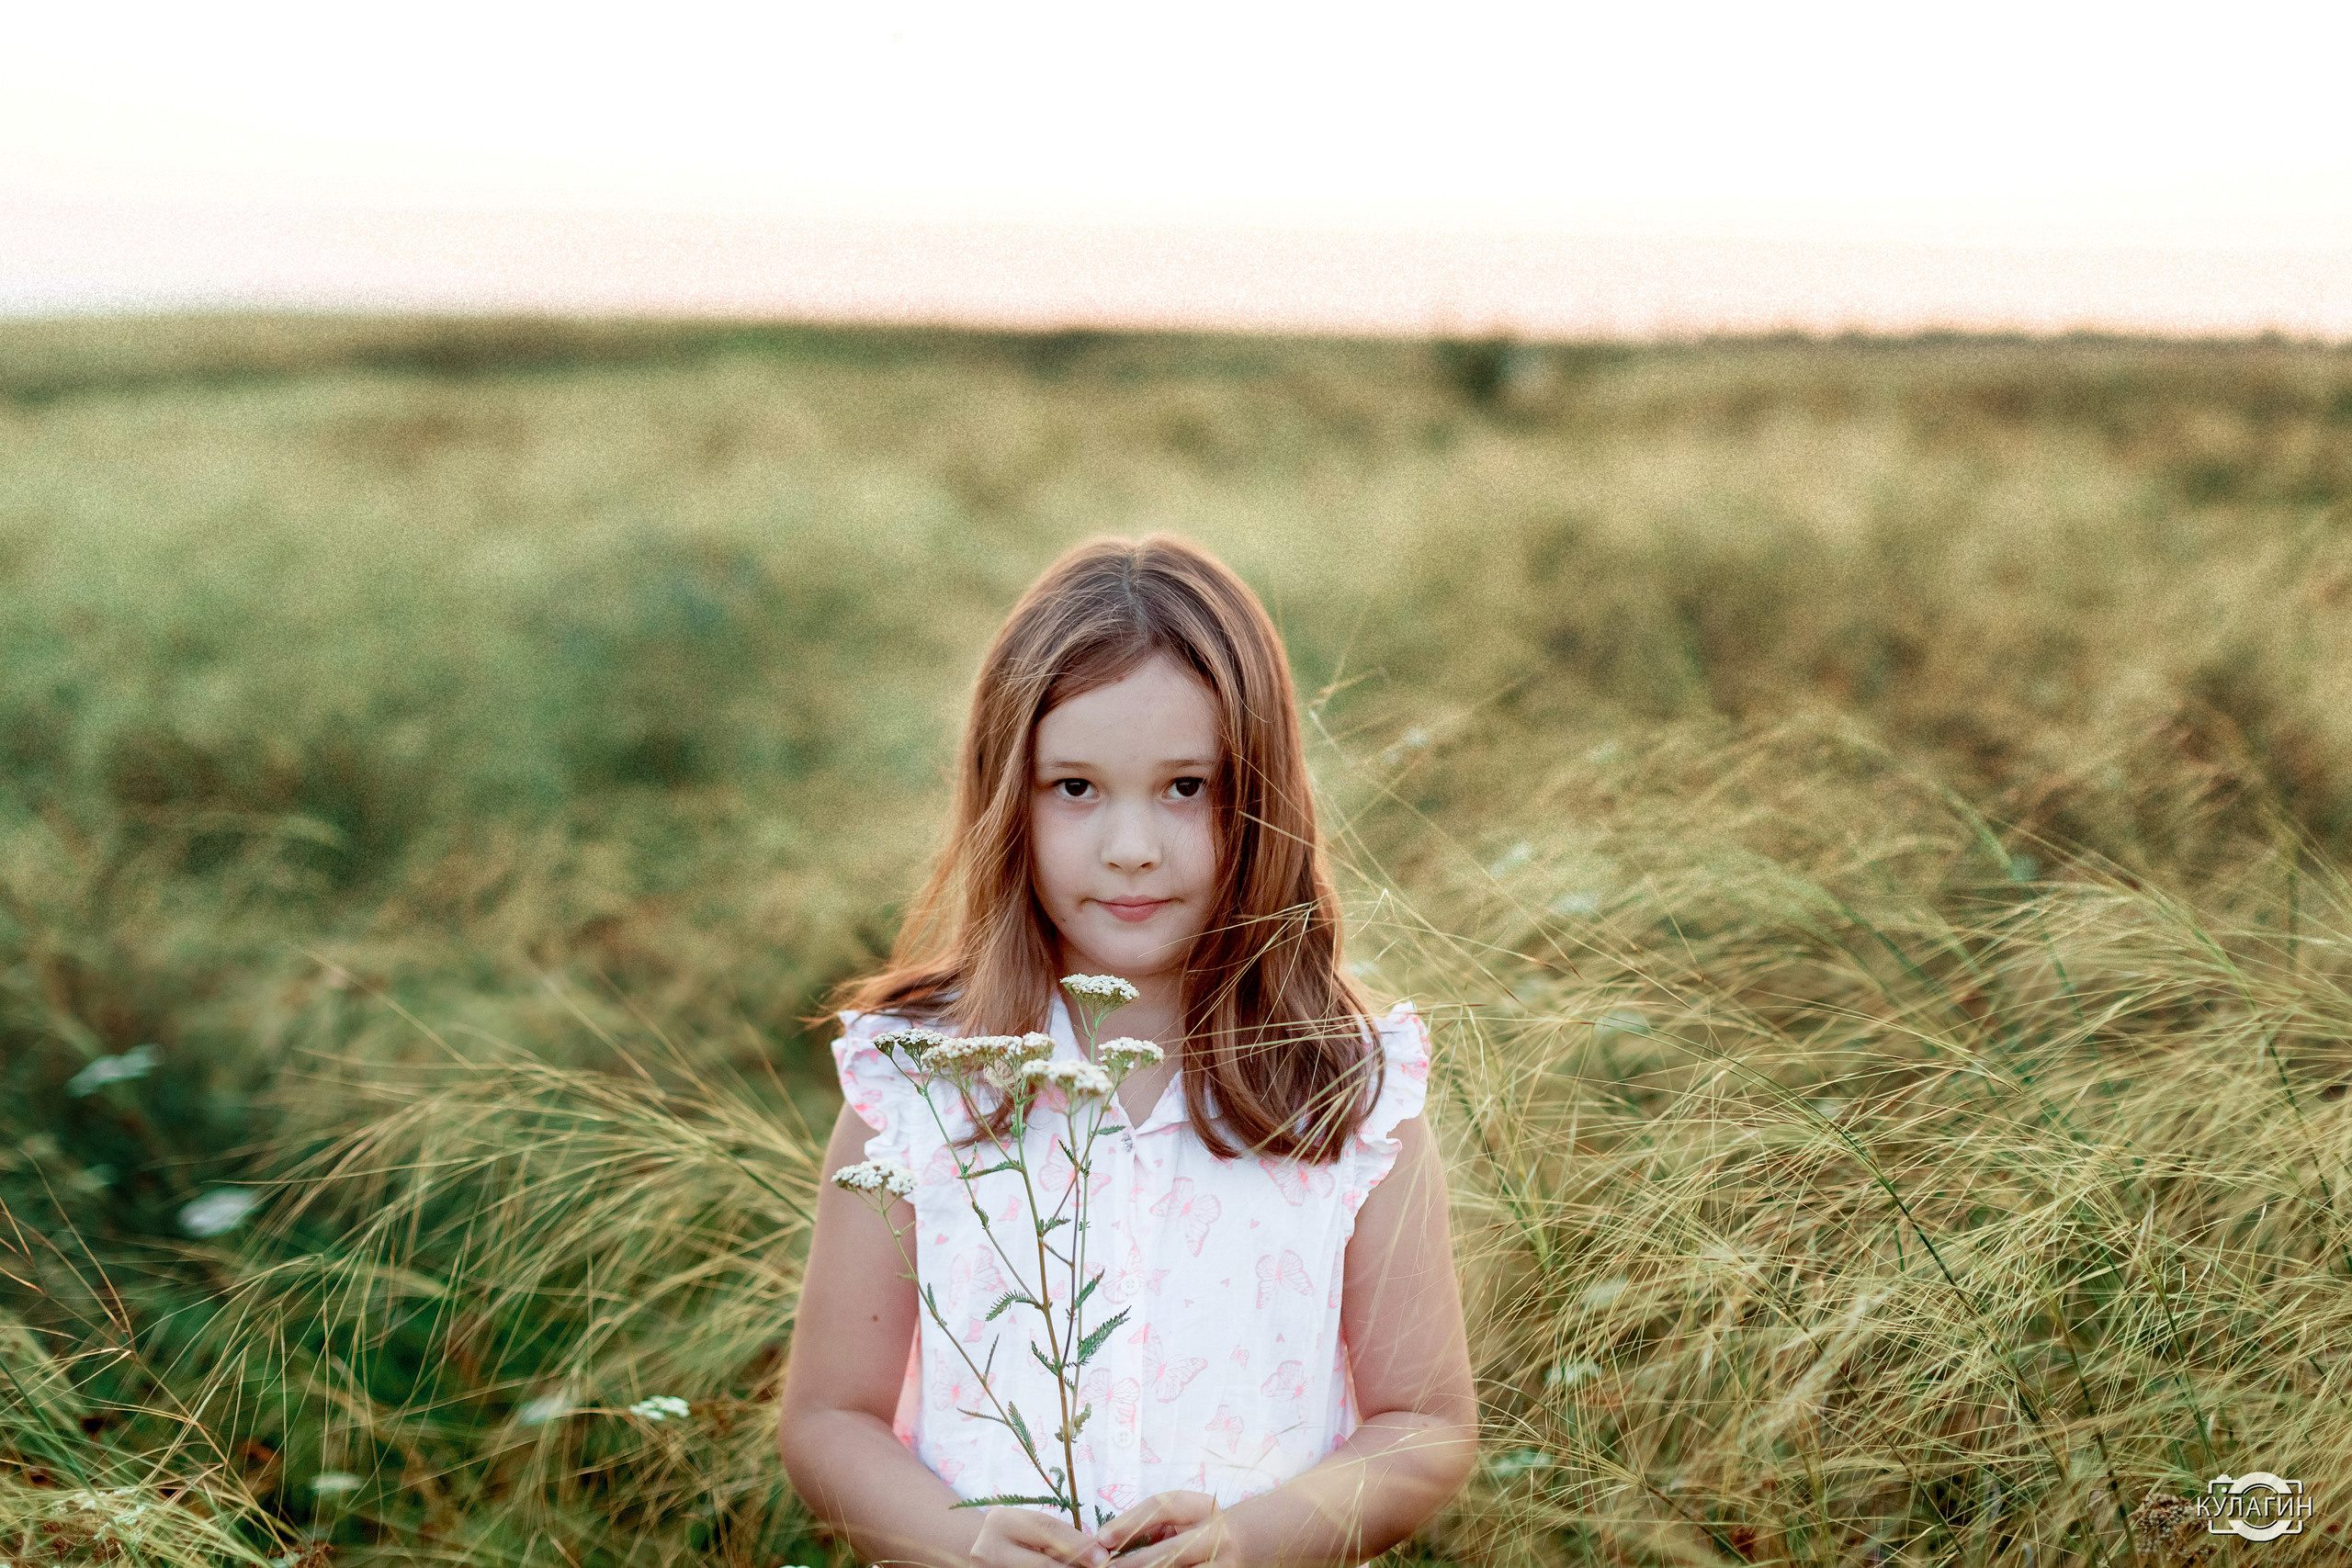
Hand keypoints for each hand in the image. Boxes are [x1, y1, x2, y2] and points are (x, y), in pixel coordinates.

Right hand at [972, 1505, 1112, 1567]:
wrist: (984, 1550)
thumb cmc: (1016, 1535)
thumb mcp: (1031, 1528)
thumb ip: (1058, 1537)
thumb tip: (1096, 1553)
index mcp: (1002, 1522)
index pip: (1046, 1530)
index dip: (1077, 1543)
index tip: (1101, 1556)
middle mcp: (989, 1549)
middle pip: (1041, 1564)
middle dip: (1072, 1567)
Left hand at [1092, 1491, 1234, 1567]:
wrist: (1242, 1542)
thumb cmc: (1197, 1526)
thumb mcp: (1178, 1516)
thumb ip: (1146, 1524)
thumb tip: (1103, 1541)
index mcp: (1199, 1507)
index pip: (1163, 1507)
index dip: (1131, 1522)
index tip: (1102, 1538)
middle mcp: (1214, 1534)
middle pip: (1171, 1550)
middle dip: (1135, 1563)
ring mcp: (1221, 1562)